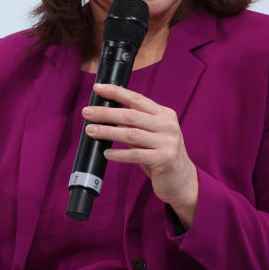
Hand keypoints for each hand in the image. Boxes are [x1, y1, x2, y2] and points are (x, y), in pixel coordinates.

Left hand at [81, 84, 198, 226]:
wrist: (182, 181)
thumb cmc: (161, 155)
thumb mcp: (152, 135)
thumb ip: (135, 125)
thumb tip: (106, 116)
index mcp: (164, 114)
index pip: (136, 99)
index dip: (116, 92)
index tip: (97, 88)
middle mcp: (168, 125)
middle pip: (131, 115)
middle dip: (106, 113)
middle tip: (86, 112)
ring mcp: (167, 142)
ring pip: (131, 134)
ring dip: (107, 131)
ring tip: (90, 131)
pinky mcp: (164, 159)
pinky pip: (135, 154)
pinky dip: (119, 153)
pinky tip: (106, 153)